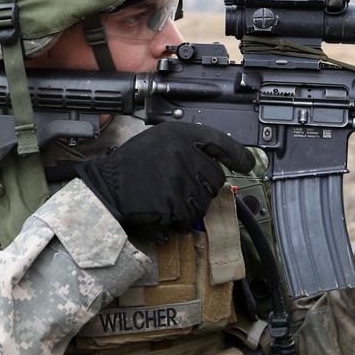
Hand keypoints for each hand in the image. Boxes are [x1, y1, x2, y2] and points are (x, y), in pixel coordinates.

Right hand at [75, 124, 254, 237]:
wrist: (106, 186)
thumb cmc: (129, 166)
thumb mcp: (158, 142)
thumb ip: (186, 148)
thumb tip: (217, 161)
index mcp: (179, 134)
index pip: (220, 141)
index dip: (237, 154)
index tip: (248, 163)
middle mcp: (183, 152)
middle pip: (215, 177)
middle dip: (202, 187)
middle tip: (178, 188)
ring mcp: (181, 177)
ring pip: (205, 199)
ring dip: (190, 205)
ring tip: (167, 199)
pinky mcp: (176, 200)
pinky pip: (190, 216)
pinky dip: (179, 219)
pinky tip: (163, 211)